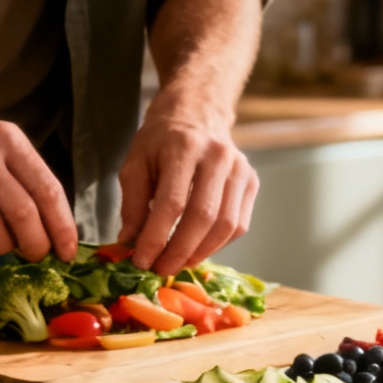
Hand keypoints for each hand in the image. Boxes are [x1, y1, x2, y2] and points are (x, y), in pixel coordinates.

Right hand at [0, 93, 77, 261]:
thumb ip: (23, 176)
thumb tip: (53, 227)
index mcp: (8, 139)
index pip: (48, 190)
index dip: (63, 227)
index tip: (68, 252)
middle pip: (23, 215)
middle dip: (35, 245)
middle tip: (35, 255)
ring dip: (2, 246)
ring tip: (0, 242)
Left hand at [116, 90, 257, 274]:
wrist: (197, 113)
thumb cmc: (161, 141)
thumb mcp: (135, 164)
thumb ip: (133, 204)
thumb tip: (131, 244)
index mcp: (184, 147)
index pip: (172, 202)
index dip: (156, 237)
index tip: (141, 259)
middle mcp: (218, 156)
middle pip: (203, 216)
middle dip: (179, 251)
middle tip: (159, 269)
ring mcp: (240, 169)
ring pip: (225, 225)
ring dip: (200, 253)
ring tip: (177, 263)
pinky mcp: (251, 182)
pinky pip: (239, 225)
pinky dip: (217, 244)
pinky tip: (197, 248)